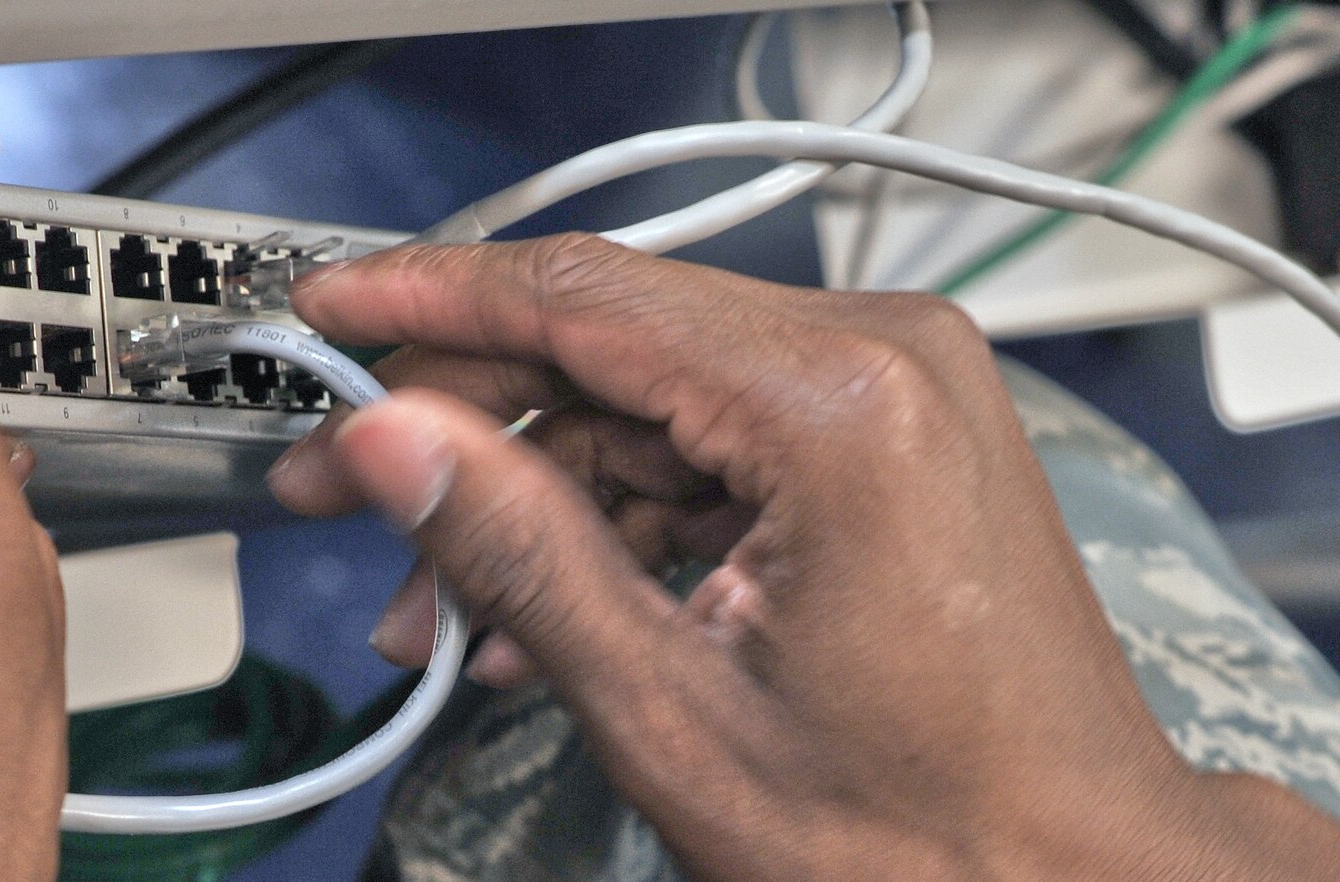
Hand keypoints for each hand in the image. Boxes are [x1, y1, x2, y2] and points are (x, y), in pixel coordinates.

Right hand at [268, 234, 1339, 880]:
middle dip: (463, 424)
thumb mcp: (671, 707)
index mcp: (841, 408)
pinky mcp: (881, 434)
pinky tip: (545, 608)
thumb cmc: (923, 832)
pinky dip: (616, 515)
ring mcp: (890, 391)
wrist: (1073, 879)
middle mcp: (883, 361)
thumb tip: (390, 440)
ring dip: (534, 494)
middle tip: (345, 489)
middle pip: (603, 342)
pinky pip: (705, 440)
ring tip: (446, 613)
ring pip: (642, 400)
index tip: (324, 306)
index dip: (428, 298)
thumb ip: (516, 551)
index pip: (582, 299)